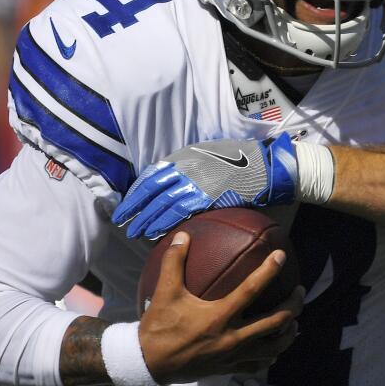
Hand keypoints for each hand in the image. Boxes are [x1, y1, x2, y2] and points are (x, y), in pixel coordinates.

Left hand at [113, 133, 298, 238]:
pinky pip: (177, 211)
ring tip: (134, 231)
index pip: (151, 175)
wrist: (262, 165)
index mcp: (184, 155)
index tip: (127, 203)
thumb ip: (192, 163)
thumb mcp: (210, 153)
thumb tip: (178, 174)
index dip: (137, 191)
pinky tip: (153, 232)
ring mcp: (193, 181)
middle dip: (134, 207)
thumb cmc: (240, 159)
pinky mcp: (204, 196)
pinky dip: (162, 223)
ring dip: (144, 219)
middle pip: (151, 190)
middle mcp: (184, 167)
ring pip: (160, 203)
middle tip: (122, 221)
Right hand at [138, 231, 302, 383]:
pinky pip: (258, 364)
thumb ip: (174, 262)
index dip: (268, 271)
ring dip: (288, 332)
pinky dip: (271, 354)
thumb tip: (183, 235)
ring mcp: (233, 356)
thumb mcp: (164, 292)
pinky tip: (276, 347)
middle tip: (300, 290)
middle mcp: (232, 338)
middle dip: (293, 305)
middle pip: (275, 322)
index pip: (251, 290)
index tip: (281, 256)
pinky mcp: (230, 368)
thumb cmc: (159, 327)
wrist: (148, 364)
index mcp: (218, 317)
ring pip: (274, 346)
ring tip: (295, 320)